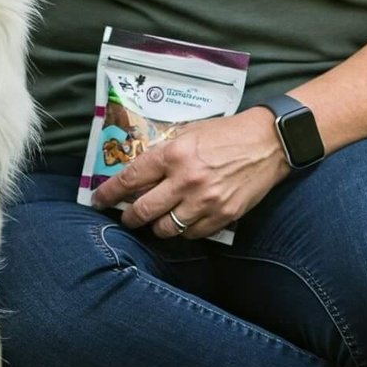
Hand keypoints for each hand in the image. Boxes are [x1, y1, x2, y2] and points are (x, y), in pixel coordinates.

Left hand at [90, 107, 289, 239]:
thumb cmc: (226, 133)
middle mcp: (185, 180)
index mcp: (173, 154)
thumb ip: (165, 151)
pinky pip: (193, 234)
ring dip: (156, 227)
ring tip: (156, 221)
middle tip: (126, 217)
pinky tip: (183, 221)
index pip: (130, 179)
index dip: (110, 193)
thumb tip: (139, 170)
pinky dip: (183, 231)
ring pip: (166, 229)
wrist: (268, 142)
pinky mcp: (224, 216)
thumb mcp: (189, 132)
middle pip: (144, 211)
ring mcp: (205, 201)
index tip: (98, 200)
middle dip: (129, 217)